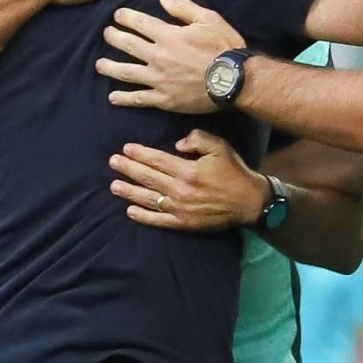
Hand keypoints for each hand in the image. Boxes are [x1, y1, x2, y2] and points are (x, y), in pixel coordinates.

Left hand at [99, 0, 245, 113]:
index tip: (118, 15)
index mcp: (167, 35)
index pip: (138, 22)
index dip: (125, 17)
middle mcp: (158, 56)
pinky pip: (139, 98)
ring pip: (126, 72)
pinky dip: (124, 98)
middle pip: (127, 45)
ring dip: (110, 67)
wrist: (235, 81)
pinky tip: (113, 97)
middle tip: (106, 34)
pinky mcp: (164, 99)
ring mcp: (158, 79)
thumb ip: (183, 7)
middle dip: (113, 37)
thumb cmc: (224, 48)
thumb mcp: (208, 19)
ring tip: (99, 65)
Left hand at [107, 130, 267, 229]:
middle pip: (148, 178)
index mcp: (188, 170)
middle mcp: (181, 190)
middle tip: (113, 162)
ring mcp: (181, 209)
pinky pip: (159, 220)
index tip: (126, 149)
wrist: (250, 203)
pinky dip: (143, 216)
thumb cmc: (234, 172)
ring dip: (129, 192)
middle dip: (128, 169)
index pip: (157, 160)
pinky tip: (130, 211)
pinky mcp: (184, 223)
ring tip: (114, 185)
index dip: (139, 154)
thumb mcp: (220, 147)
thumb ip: (197, 139)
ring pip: (149, 199)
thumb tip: (176, 144)